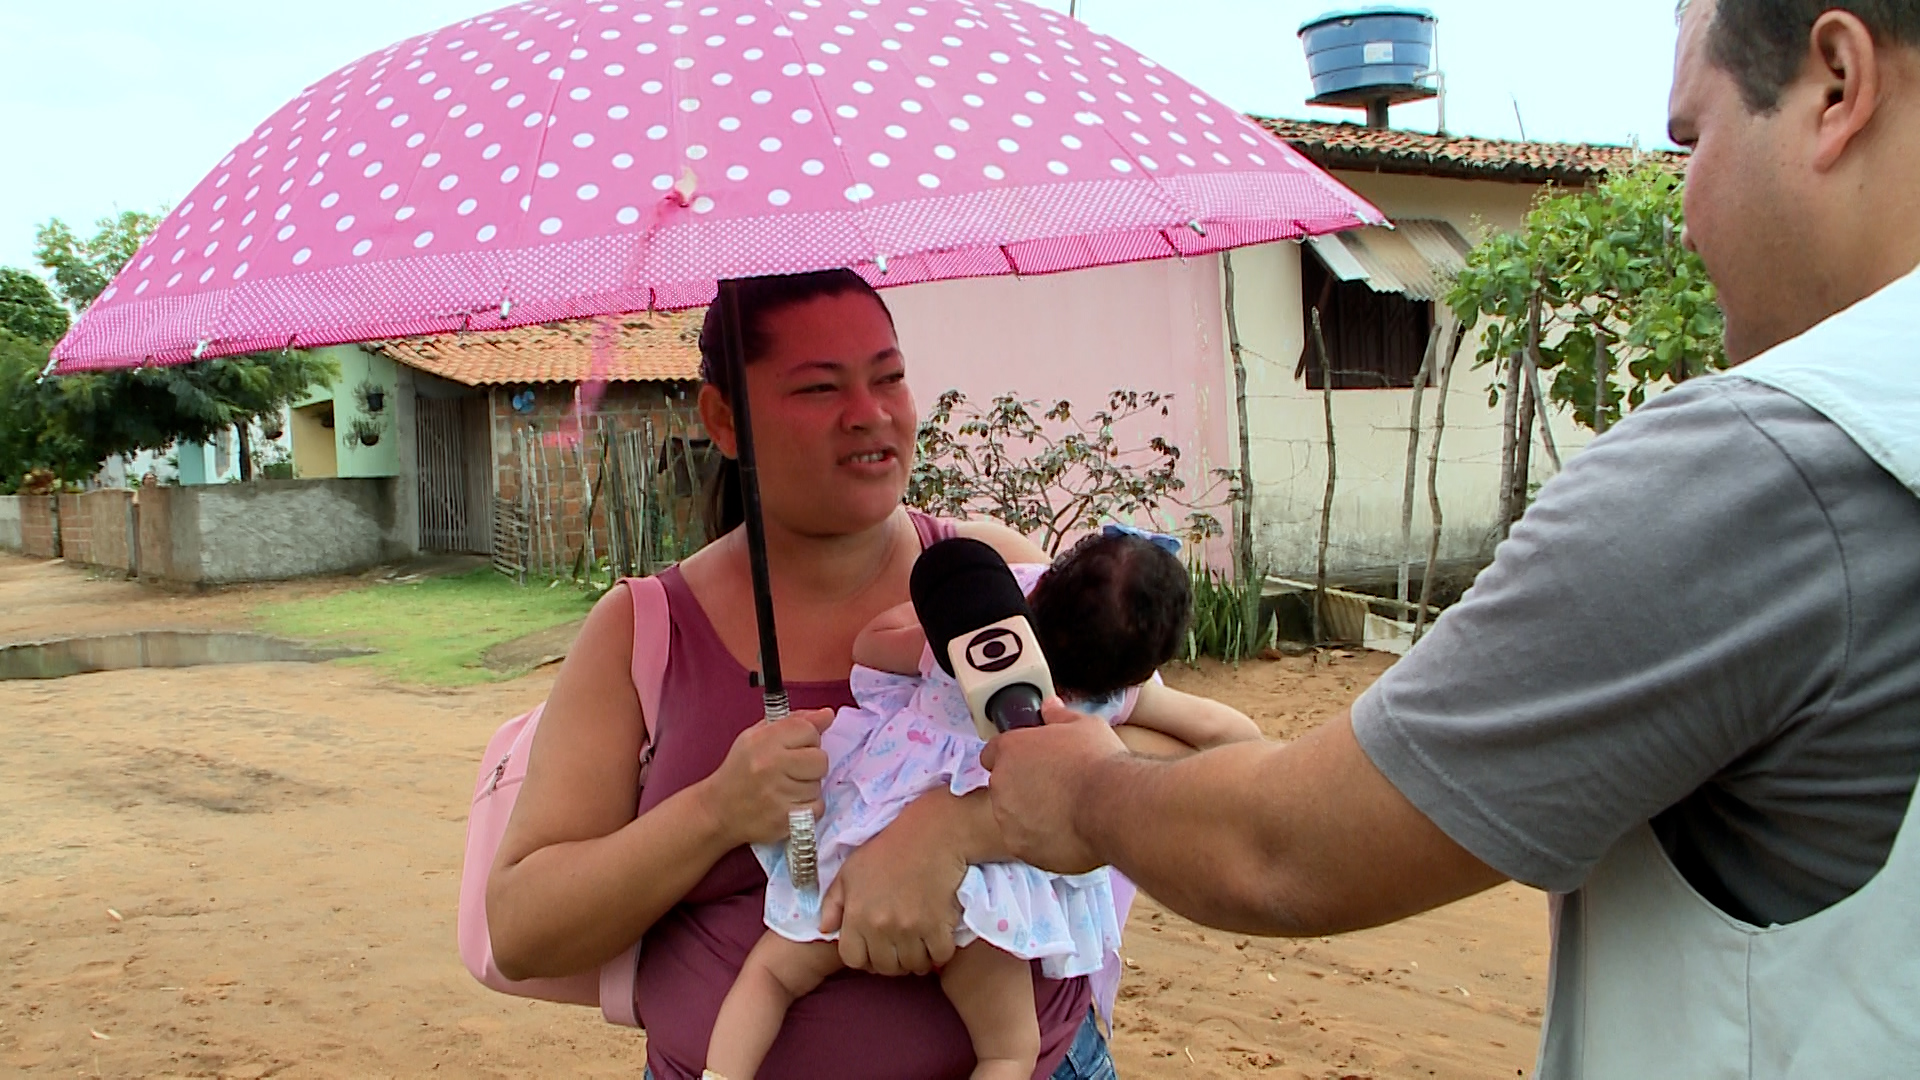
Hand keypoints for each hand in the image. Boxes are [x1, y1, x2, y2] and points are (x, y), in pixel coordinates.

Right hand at [697, 708, 834, 847]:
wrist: (718, 810)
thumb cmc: (740, 769)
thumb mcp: (758, 736)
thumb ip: (794, 721)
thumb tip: (828, 714)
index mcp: (764, 741)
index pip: (808, 730)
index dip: (808, 738)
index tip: (796, 746)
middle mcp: (771, 766)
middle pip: (820, 759)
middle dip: (812, 763)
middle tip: (793, 769)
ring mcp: (778, 795)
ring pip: (818, 785)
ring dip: (808, 786)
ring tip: (786, 787)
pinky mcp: (785, 819)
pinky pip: (817, 807)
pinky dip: (809, 807)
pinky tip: (791, 803)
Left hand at [817, 794, 968, 975]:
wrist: (933, 834)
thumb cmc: (889, 849)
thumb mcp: (851, 870)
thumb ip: (833, 902)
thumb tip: (825, 929)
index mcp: (857, 914)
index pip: (853, 959)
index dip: (864, 957)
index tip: (876, 948)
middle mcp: (880, 926)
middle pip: (885, 967)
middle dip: (892, 961)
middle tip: (900, 947)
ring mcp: (910, 928)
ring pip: (913, 965)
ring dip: (917, 959)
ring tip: (920, 943)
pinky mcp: (938, 926)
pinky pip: (939, 956)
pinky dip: (940, 952)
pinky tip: (939, 937)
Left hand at [979, 698, 1127, 874]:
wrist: (1114, 807)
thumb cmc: (1100, 763)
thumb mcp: (1085, 726)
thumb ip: (1060, 717)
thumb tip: (1050, 707)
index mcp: (1011, 749)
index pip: (993, 753)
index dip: (1013, 758)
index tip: (1030, 764)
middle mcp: (1001, 784)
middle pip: (1003, 786)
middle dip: (1023, 788)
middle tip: (1056, 789)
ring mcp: (1008, 819)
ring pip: (1013, 818)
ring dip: (1030, 816)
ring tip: (1065, 813)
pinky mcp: (1020, 847)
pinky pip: (1027, 842)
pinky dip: (1041, 840)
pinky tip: (1067, 833)